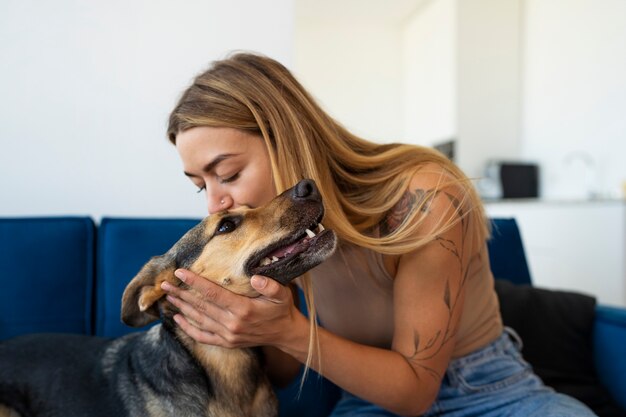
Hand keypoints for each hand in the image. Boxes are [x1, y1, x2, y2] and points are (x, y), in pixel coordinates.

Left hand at [161, 269, 300, 347]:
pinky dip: (188, 328)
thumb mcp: (282, 294)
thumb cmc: (281, 309)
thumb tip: (255, 278)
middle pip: (201, 306)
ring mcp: (228, 335)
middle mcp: (232, 323)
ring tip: (168, 296)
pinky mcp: (226, 342)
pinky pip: (202, 336)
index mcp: (243, 309)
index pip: (213, 293)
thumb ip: (270, 286)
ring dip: (181, 308)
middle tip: (164, 283)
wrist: (284, 333)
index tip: (180, 272)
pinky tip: (177, 319)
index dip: (195, 282)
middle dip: (181, 293)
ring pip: (198, 320)